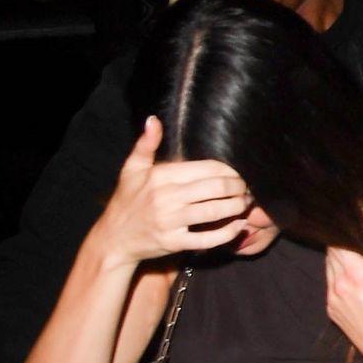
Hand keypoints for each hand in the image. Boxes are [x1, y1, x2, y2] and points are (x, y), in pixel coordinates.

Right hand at [94, 117, 251, 265]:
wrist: (115, 236)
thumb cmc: (128, 200)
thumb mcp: (132, 169)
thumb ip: (145, 144)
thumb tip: (153, 120)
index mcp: (160, 176)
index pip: (206, 169)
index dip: (229, 171)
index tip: (238, 174)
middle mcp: (166, 197)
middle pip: (215, 189)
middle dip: (238, 188)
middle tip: (247, 189)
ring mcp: (170, 221)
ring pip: (214, 212)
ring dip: (237, 207)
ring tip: (246, 204)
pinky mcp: (174, 242)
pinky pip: (207, 239)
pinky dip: (227, 233)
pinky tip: (238, 226)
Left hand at [325, 219, 362, 362]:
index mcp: (358, 274)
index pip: (340, 240)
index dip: (345, 230)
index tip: (353, 223)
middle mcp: (339, 284)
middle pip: (332, 251)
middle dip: (344, 244)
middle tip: (360, 242)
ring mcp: (332, 298)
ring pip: (329, 266)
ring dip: (340, 260)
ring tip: (361, 264)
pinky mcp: (331, 310)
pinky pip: (330, 284)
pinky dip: (339, 277)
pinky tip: (358, 285)